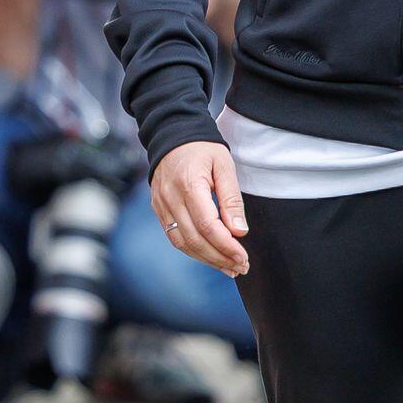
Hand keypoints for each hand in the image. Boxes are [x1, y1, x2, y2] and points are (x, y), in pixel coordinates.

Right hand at [152, 141, 249, 275]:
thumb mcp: (224, 166)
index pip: (208, 225)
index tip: (243, 257)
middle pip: (195, 239)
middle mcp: (171, 198)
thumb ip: (231, 199)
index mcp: (189, 184)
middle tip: (240, 267)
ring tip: (228, 268)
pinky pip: (174, 237)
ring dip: (207, 259)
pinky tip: (210, 256)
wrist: (172, 134)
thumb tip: (239, 232)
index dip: (226, 246)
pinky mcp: (159, 209)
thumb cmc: (202, 148)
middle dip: (219, 258)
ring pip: (183, 243)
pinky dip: (193, 251)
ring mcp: (161, 205)